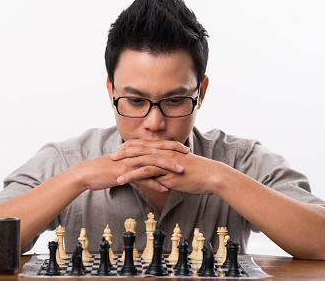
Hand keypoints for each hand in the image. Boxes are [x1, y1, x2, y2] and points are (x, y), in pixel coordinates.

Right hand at [70, 140, 189, 192]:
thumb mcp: (122, 164)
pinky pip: (141, 177)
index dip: (170, 144)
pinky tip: (164, 188)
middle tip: (188, 153)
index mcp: (133, 149)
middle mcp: (132, 153)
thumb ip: (135, 165)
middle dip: (174, 150)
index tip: (184, 147)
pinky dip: (154, 182)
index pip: (155, 144)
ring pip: (151, 161)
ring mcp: (128, 162)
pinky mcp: (124, 173)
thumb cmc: (104, 169)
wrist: (87, 174)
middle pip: (157, 149)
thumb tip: (146, 172)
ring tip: (181, 171)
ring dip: (168, 166)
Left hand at [112, 139, 227, 193]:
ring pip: (141, 160)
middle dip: (125, 152)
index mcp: (168, 150)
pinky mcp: (166, 173)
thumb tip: (163, 175)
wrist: (212, 175)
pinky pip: (146, 173)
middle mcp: (165, 153)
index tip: (122, 148)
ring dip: (126, 164)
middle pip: (141, 149)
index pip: (147, 145)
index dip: (134, 146)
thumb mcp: (183, 168)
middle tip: (112, 155)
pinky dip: (133, 175)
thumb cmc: (200, 173)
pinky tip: (123, 180)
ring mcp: (165, 162)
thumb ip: (171, 169)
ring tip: (113, 168)